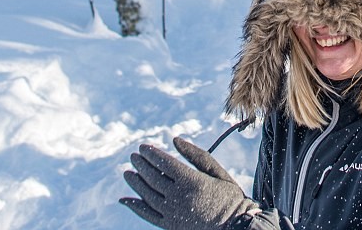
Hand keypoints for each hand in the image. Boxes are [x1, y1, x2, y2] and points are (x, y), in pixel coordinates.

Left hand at [120, 137, 257, 229]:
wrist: (235, 226)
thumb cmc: (229, 196)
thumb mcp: (217, 171)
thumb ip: (196, 155)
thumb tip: (175, 139)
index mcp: (192, 181)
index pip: (164, 163)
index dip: (151, 154)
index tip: (143, 147)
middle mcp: (179, 197)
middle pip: (153, 178)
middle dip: (141, 165)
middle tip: (134, 156)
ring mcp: (173, 213)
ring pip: (147, 195)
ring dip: (135, 183)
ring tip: (128, 173)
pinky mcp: (170, 226)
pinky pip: (148, 215)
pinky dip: (135, 206)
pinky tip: (125, 199)